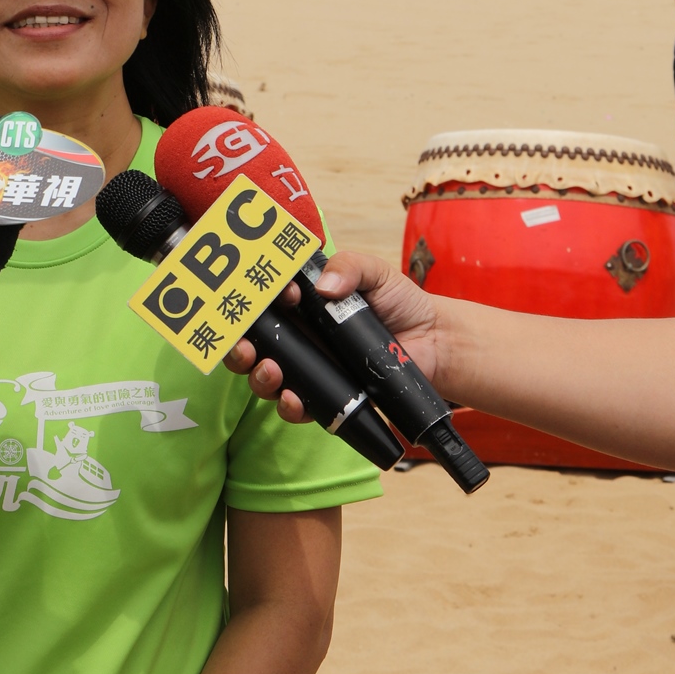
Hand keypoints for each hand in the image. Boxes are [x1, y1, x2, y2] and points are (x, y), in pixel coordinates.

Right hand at [225, 246, 443, 422]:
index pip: (263, 304)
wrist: (435, 341)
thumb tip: (324, 285)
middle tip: (245, 347)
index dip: (257, 302)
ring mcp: (313, 369)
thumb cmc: (401, 303)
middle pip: (254, 344)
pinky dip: (289, 406)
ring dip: (258, 377)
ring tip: (270, 370)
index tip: (283, 297)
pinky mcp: (330, 396)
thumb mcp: (374, 272)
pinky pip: (300, 407)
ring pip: (268, 377)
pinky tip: (292, 399)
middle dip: (238, 347)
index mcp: (302, 305)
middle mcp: (301, 338)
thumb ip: (349, 266)